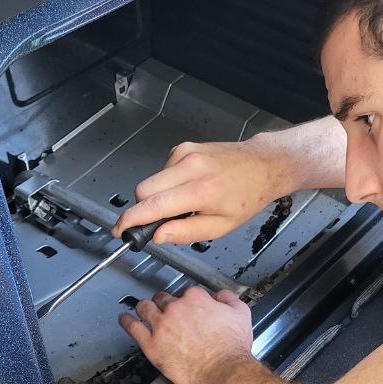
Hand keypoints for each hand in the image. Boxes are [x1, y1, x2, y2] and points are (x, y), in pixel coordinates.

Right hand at [112, 138, 282, 245]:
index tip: (120, 229)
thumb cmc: (246, 195)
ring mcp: (186, 153)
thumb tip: (158, 236)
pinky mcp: (184, 147)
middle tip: (158, 221)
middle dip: (143, 208)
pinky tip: (188, 187)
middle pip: (143, 189)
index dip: (131, 219)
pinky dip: (168, 183)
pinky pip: (162, 170)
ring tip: (184, 202)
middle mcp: (190, 167)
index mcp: (200, 190)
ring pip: (151, 180)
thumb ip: (186, 233)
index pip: (153, 205)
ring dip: (158, 196)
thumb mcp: (221, 226)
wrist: (262, 164)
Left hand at [119, 287, 253, 383]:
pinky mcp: (151, 344)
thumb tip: (220, 295)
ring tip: (143, 309)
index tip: (188, 306)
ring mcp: (161, 325)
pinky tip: (125, 320)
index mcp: (196, 298)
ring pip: (145, 308)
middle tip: (167, 310)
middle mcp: (176, 308)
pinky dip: (127, 321)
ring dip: (144, 307)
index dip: (187, 300)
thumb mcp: (240, 313)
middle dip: (165, 303)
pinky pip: (133, 328)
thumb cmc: (231, 348)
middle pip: (164, 298)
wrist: (222, 370)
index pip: (186, 292)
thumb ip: (228, 298)